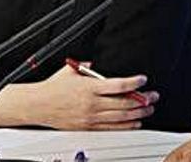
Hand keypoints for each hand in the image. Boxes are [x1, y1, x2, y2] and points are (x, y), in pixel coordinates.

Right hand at [0, 64, 158, 129]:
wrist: (37, 105)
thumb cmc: (53, 87)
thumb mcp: (71, 70)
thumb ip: (88, 66)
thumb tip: (98, 64)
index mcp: (90, 87)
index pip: (119, 85)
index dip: (134, 83)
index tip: (143, 79)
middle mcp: (92, 103)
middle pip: (124, 103)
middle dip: (142, 99)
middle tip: (153, 95)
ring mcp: (91, 117)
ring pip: (121, 117)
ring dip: (138, 113)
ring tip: (149, 109)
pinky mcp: (88, 127)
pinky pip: (112, 128)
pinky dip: (126, 125)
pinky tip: (135, 122)